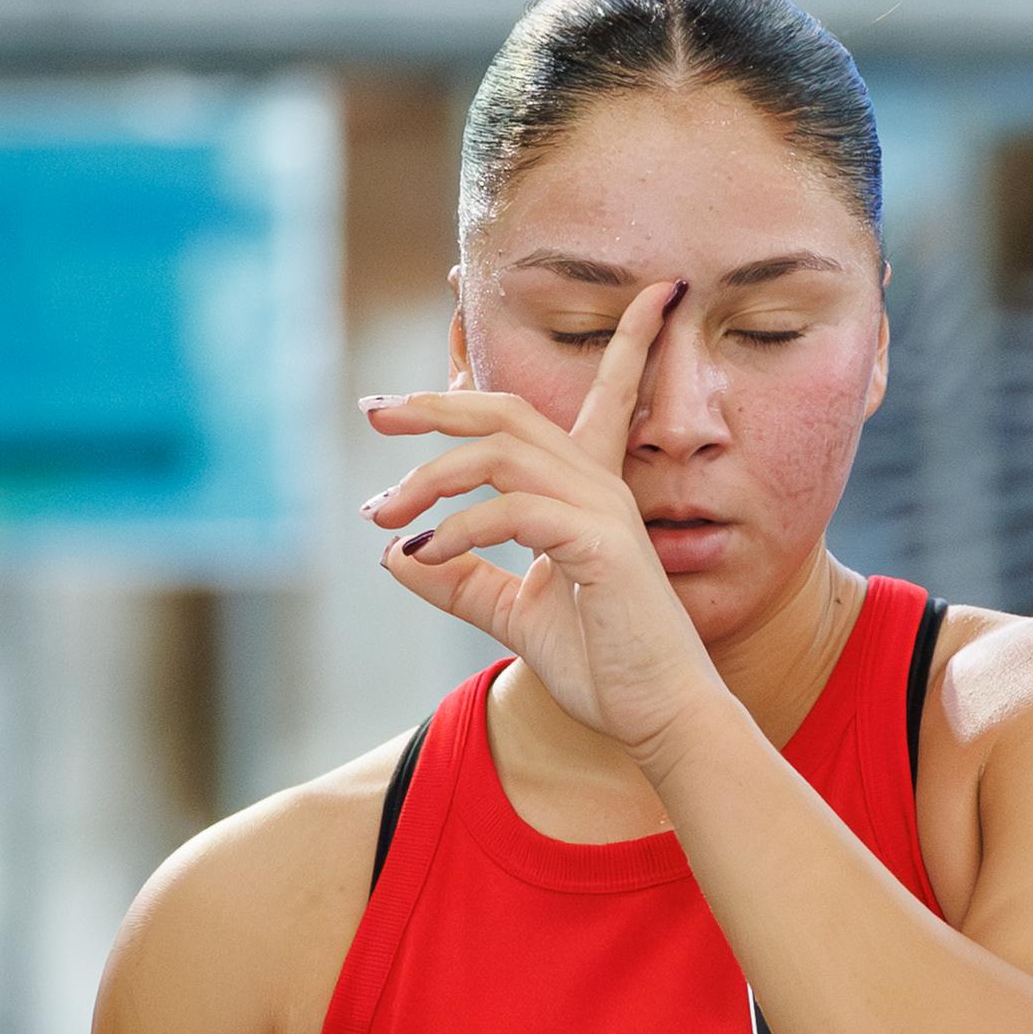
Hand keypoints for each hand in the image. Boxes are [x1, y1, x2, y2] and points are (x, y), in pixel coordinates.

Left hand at [363, 278, 728, 765]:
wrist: (659, 717)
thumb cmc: (604, 666)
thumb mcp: (515, 616)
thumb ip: (463, 582)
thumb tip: (398, 555)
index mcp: (587, 491)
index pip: (584, 393)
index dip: (560, 345)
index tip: (470, 316)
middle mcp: (597, 486)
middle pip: (508, 409)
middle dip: (436, 401)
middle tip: (374, 413)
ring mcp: (603, 511)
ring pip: (502, 451)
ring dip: (430, 474)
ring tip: (383, 513)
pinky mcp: (602, 546)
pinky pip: (515, 513)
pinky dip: (460, 528)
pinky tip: (423, 552)